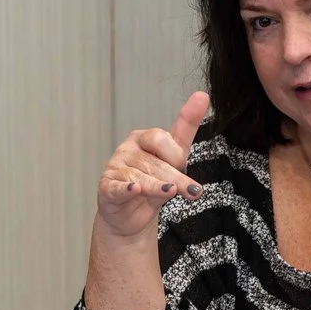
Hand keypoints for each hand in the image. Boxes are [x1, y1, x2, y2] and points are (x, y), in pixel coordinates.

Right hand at [96, 92, 209, 241]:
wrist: (130, 214)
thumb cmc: (154, 181)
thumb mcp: (174, 158)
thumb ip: (186, 130)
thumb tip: (202, 95)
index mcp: (144, 138)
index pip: (161, 139)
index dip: (175, 155)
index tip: (184, 165)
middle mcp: (128, 150)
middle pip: (155, 162)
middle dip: (175, 178)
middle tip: (194, 191)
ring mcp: (116, 168)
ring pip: (141, 178)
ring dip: (156, 188)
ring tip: (169, 192)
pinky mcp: (107, 188)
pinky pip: (117, 188)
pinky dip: (126, 189)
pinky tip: (134, 189)